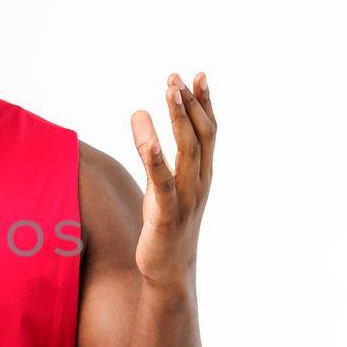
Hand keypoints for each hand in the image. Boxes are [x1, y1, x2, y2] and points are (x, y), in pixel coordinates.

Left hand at [129, 71, 215, 289]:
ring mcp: (185, 199)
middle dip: (190, 105)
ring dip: (178, 120)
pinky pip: (162, 184)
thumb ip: (152, 152)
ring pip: (186, 153)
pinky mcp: (166, 216)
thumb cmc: (166, 225)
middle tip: (176, 77)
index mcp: (202, 174)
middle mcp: (199, 183)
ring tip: (169, 93)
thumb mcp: (161, 185)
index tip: (197, 74)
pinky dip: (157, 161)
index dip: (204, 103)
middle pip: (199, 136)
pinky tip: (150, 142)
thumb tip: (138, 113)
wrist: (170, 272)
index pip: (208, 132)